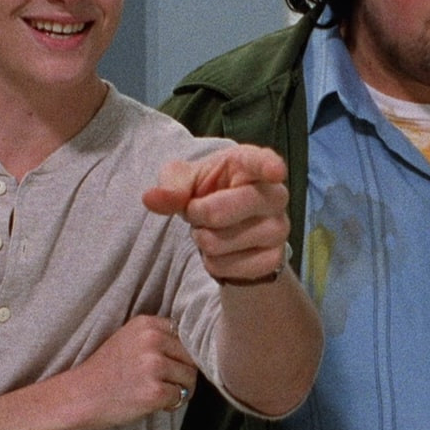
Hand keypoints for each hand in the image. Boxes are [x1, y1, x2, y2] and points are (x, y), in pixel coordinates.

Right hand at [73, 314, 198, 425]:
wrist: (79, 397)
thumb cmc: (105, 372)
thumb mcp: (128, 339)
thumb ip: (157, 337)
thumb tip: (194, 347)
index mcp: (146, 324)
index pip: (185, 335)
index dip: (181, 353)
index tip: (170, 364)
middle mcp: (152, 340)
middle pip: (191, 356)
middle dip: (183, 372)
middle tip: (166, 383)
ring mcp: (154, 366)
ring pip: (189, 377)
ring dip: (180, 389)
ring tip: (160, 393)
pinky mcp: (155, 391)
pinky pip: (180, 396)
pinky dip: (171, 404)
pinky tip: (154, 404)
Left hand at [142, 144, 291, 284]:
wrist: (228, 227)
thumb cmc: (209, 191)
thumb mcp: (186, 179)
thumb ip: (170, 184)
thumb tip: (151, 198)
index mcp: (252, 164)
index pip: (263, 162)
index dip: (268, 166)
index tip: (274, 171)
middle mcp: (275, 195)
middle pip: (222, 211)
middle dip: (196, 214)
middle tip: (199, 210)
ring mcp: (279, 228)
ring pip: (219, 242)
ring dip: (203, 239)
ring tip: (214, 228)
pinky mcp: (274, 259)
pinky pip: (227, 268)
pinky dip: (213, 262)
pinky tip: (223, 250)